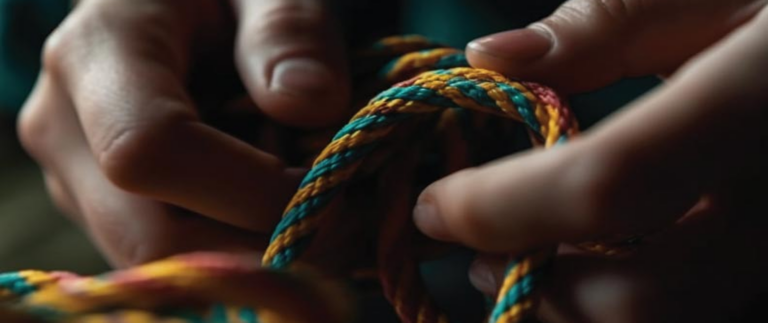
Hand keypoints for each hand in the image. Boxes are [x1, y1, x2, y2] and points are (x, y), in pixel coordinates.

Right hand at [17, 0, 348, 266]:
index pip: (147, 151)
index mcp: (98, 50)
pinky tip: (272, 198)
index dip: (247, 187)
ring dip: (251, 246)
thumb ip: (289, 29)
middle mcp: (66, 125)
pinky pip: (172, 253)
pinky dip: (235, 243)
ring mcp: (78, 176)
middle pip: (151, 235)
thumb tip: (309, 105)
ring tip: (304, 194)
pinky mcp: (103, 206)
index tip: (324, 182)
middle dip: (257, 241)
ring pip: (164, 260)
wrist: (182, 9)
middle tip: (336, 213)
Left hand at [413, 0, 766, 320]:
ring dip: (579, 311)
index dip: (504, 207)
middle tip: (477, 253)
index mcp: (761, 97)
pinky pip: (706, 308)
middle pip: (643, 296)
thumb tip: (490, 58)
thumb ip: (604, 26)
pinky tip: (598, 267)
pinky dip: (631, 304)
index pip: (610, 185)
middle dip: (538, 288)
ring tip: (529, 263)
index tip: (436, 206)